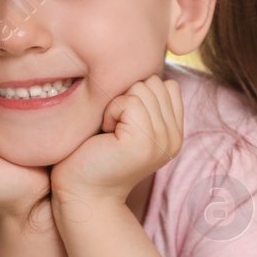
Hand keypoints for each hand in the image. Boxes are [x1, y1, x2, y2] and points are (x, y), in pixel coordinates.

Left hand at [50, 75, 183, 204]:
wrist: (82, 193)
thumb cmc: (94, 154)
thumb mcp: (127, 123)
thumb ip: (144, 102)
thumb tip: (139, 64)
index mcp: (174, 133)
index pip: (167, 85)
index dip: (138, 93)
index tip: (122, 120)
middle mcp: (174, 138)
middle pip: (154, 82)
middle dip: (126, 97)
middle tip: (112, 127)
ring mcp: (162, 141)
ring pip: (142, 88)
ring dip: (116, 104)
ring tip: (109, 131)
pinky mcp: (144, 142)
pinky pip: (130, 101)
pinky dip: (110, 112)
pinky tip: (105, 134)